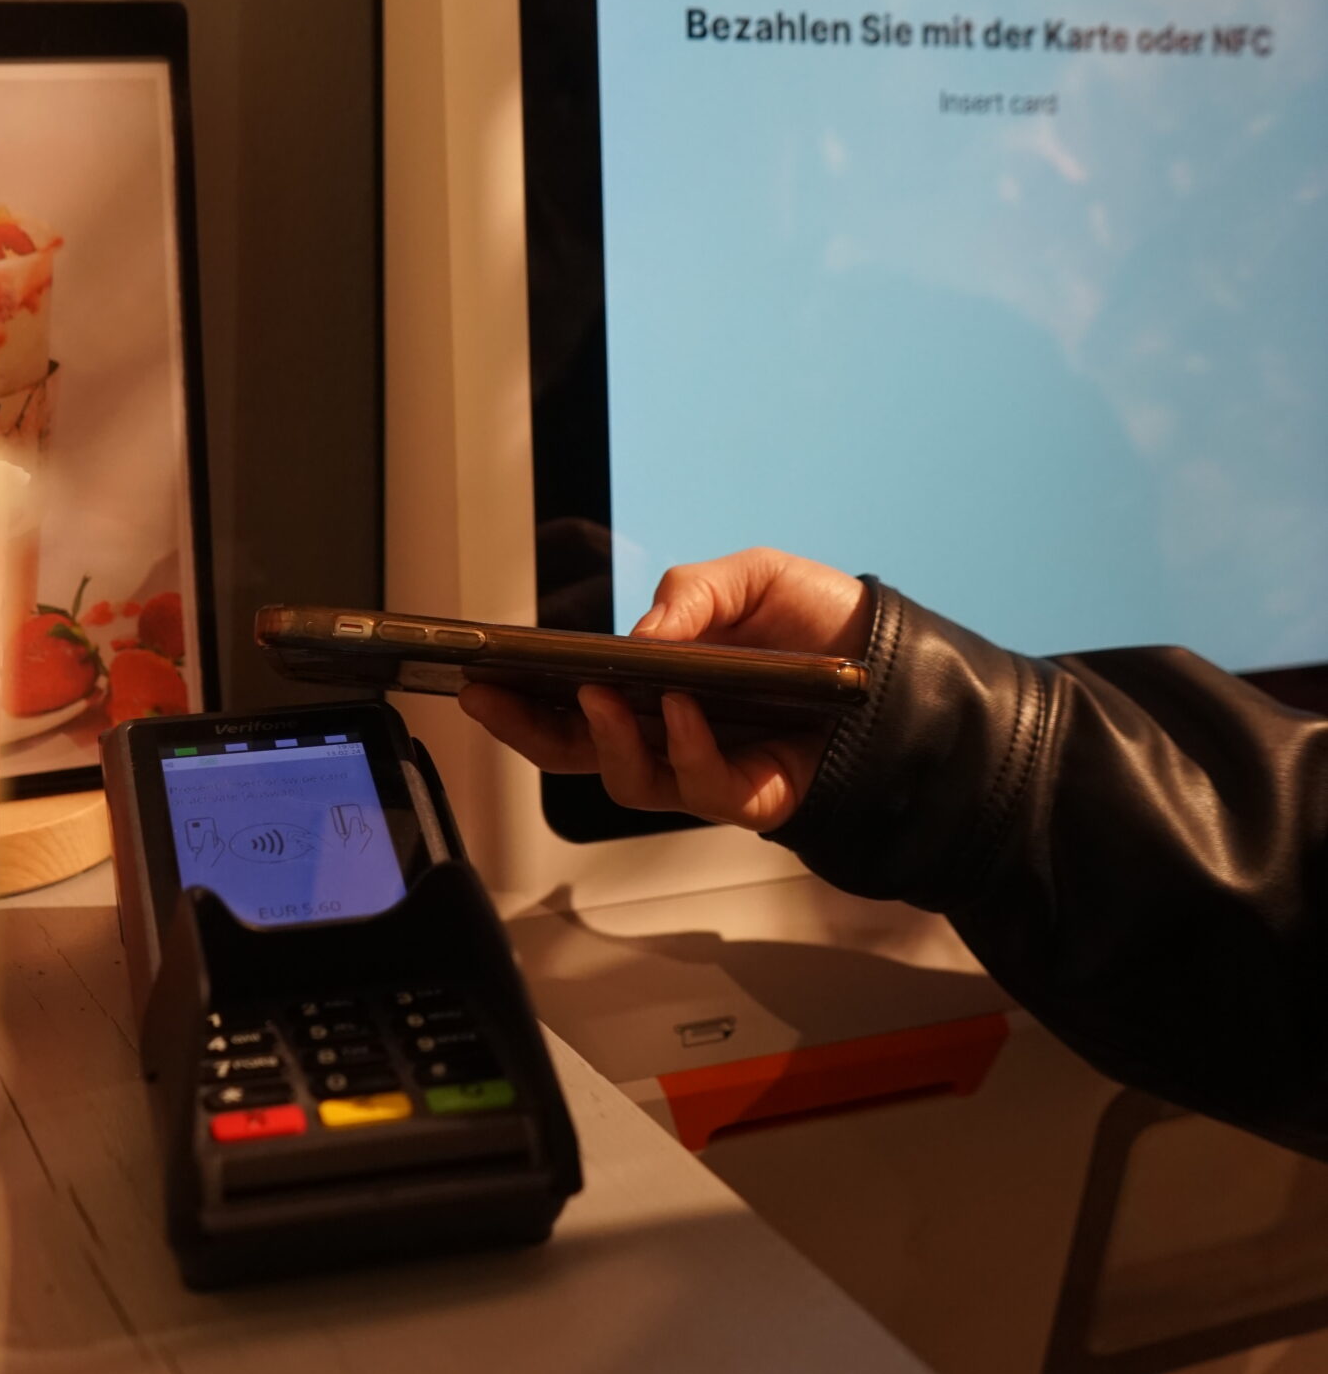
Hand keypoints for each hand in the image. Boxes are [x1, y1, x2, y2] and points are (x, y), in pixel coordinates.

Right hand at [458, 548, 871, 832]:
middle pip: (577, 754)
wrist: (898, 658)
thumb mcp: (749, 578)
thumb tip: (633, 640)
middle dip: (525, 731)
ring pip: (631, 781)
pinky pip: (706, 790)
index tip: (474, 679)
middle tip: (492, 698)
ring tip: (600, 695)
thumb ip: (688, 594)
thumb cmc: (820, 625)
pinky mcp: (756, 796)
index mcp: (655, 689)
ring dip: (608, 740)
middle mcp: (671, 737)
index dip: (518, 703)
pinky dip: (689, 750)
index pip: (569, 709)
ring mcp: (709, 770)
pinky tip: (684, 712)